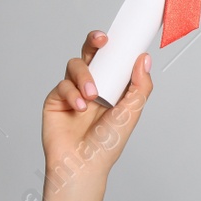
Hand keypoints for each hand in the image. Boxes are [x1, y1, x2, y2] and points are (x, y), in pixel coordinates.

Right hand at [39, 30, 152, 200]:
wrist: (82, 165)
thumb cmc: (107, 144)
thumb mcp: (131, 113)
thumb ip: (140, 86)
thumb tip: (144, 59)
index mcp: (113, 87)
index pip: (114, 60)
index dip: (116, 46)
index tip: (121, 36)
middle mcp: (93, 86)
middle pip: (91, 54)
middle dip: (95, 42)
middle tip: (102, 41)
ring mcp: (73, 91)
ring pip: (75, 65)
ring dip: (84, 76)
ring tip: (92, 96)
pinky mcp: (56, 99)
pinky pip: (62, 84)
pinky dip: (71, 93)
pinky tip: (79, 108)